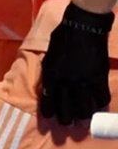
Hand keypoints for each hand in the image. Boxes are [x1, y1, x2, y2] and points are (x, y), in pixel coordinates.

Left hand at [39, 1, 112, 126]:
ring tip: (83, 117)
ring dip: (84, 115)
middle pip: (66, 110)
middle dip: (67, 119)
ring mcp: (83, 81)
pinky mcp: (99, 78)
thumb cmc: (63, 36)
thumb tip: (49, 84)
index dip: (49, 112)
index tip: (51, 117)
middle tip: (69, 122)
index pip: (48, 100)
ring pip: (84, 109)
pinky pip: (101, 99)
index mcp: (51, 75)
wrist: (83, 26)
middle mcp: (66, 82)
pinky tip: (98, 104)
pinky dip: (100, 104)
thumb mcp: (49, 54)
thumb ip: (49, 70)